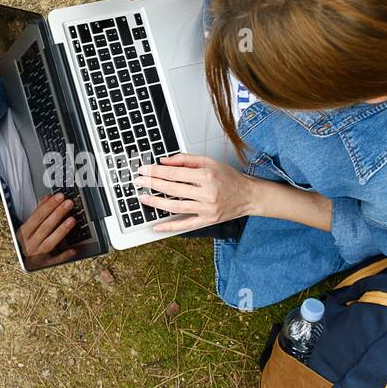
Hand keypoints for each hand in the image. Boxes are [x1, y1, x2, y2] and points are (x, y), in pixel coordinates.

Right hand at [18, 192, 78, 268]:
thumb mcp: (28, 226)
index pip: (37, 216)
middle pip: (45, 227)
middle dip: (57, 214)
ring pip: (50, 242)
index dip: (49, 206)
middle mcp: (29, 243)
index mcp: (24, 232)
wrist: (24, 261)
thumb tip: (47, 198)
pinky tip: (73, 249)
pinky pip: (56, 260)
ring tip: (72, 220)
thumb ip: (38, 212)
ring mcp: (37, 255)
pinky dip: (64, 255)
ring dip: (61, 231)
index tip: (59, 197)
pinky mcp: (46, 264)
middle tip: (68, 204)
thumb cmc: (27, 241)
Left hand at [134, 153, 255, 232]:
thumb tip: (164, 161)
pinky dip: (170, 227)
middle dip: (152, 184)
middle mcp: (207, 193)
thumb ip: (186, 160)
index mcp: (207, 175)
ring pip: (176, 207)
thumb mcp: (209, 162)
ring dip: (156, 203)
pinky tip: (157, 226)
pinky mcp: (207, 221)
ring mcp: (207, 209)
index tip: (144, 170)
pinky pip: (185, 226)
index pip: (175, 173)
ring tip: (143, 198)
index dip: (156, 171)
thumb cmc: (228, 177)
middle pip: (173, 189)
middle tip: (138, 181)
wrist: (248, 195)